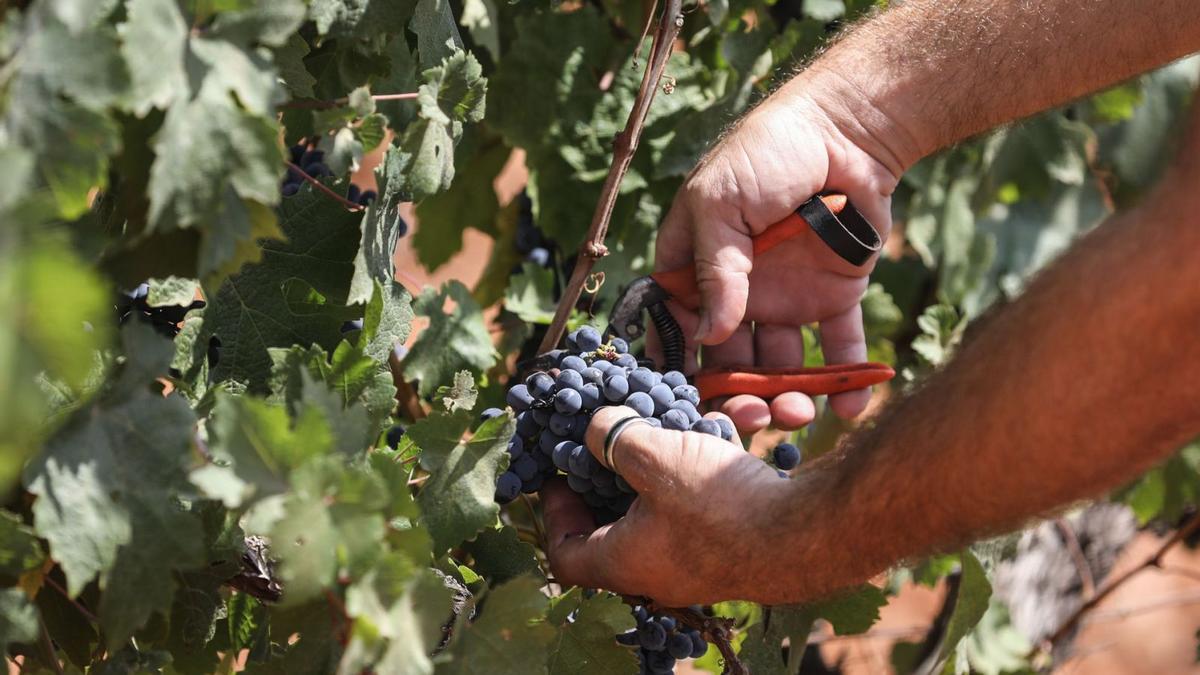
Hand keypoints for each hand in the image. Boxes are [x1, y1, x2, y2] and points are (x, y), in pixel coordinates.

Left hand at [542, 406, 803, 605]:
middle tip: (605, 446)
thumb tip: (593, 427)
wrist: (804, 533)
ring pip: (661, 513)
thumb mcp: (655, 457)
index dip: (554, 511)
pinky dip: (697, 473)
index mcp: (624, 561)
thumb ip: (613, 438)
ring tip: (659, 430)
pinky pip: (700, 508)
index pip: (565, 553)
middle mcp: (656, 572)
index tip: (557, 474)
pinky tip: (711, 433)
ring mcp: (696, 563)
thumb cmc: (720, 505)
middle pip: (612, 531)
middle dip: (607, 484)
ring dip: (657, 471)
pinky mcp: (731, 546)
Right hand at [653, 73, 906, 433]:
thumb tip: (710, 336)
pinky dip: (846, 381)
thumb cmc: (767, 153)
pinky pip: (837, 348)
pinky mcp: (835, 298)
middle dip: (737, 395)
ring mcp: (786, 299)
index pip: (678, 326)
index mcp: (696, 267)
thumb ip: (716, 270)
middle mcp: (738, 292)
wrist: (847, 129)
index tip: (686, 402)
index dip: (679, 366)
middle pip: (729, 360)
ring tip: (800, 412)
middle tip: (750, 417)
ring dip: (788, 396)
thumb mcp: (723, 204)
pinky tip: (850, 408)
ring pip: (781, 365)